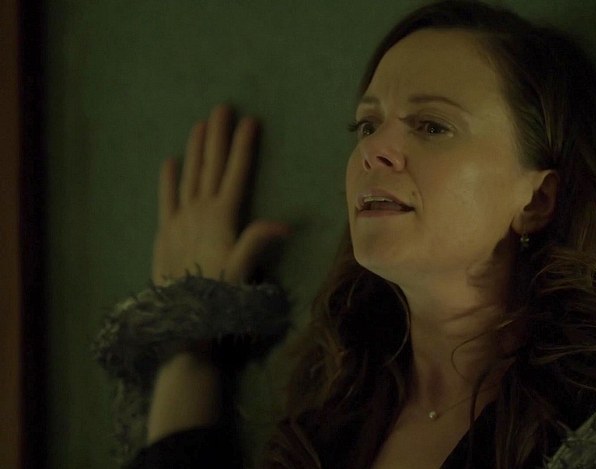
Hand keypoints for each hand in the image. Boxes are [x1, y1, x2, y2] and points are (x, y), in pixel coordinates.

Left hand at [152, 105, 288, 284]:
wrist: (179, 315)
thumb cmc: (217, 294)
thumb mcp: (242, 269)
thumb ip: (258, 242)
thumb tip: (285, 224)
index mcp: (222, 217)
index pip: (235, 174)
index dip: (242, 147)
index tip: (250, 122)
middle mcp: (200, 211)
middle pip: (211, 166)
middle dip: (218, 136)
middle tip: (223, 108)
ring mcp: (180, 218)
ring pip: (189, 175)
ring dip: (196, 149)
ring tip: (201, 125)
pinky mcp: (166, 230)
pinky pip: (166, 198)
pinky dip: (168, 178)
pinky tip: (170, 161)